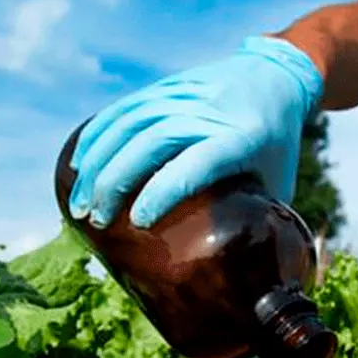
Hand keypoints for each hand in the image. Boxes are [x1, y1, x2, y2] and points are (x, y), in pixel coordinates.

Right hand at [67, 35, 322, 228]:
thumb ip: (259, 225)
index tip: (139, 221)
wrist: (279, 75)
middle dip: (116, 181)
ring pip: (131, 123)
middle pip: (153, 141)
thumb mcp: (279, 183)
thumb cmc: (279, 145)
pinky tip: (78, 163)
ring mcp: (184, 95)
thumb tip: (247, 281)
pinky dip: (97, 135)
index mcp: (241, 139)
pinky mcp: (167, 87)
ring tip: (79, 203)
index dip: (164, 190)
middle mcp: (210, 113)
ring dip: (98, 162)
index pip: (196, 162)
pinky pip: (124, 108)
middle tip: (96, 220)